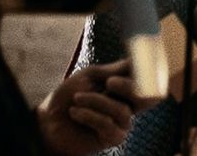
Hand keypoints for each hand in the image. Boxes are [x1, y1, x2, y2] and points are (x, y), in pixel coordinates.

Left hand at [37, 59, 158, 155]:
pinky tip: (75, 112)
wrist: (48, 121)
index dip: (147, 73)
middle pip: (148, 97)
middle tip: (109, 82)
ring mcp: (122, 123)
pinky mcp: (113, 138)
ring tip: (76, 99)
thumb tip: (136, 58)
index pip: (147, 80)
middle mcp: (128, 105)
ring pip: (122, 110)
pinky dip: (89, 115)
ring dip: (96, 102)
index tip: (136, 62)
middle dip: (131, 88)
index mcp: (125, 89)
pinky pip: (108, 124)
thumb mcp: (90, 76)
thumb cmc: (67, 97)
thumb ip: (114, 70)